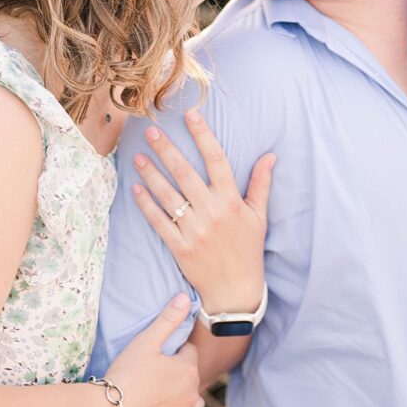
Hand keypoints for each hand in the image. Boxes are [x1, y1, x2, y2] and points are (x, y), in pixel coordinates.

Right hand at [106, 294, 203, 406]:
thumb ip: (168, 319)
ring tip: (160, 396)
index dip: (173, 352)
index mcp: (188, 369)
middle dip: (178, 375)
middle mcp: (192, 393)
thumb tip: (185, 297)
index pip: (189, 353)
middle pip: (191, 378)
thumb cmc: (125, 374)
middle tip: (152, 376)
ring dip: (183, 399)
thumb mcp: (145, 341)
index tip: (155, 357)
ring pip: (194, 403)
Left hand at [132, 111, 274, 313]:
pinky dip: (146, 205)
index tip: (190, 115)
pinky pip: (159, 222)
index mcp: (232, 201)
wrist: (235, 291)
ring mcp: (194, 230)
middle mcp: (212, 212)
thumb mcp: (259, 216)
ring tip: (137, 157)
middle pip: (185, 173)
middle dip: (167, 150)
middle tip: (150, 131)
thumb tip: (270, 156)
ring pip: (168, 195)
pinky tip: (136, 189)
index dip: (202, 135)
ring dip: (151, 174)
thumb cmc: (248, 250)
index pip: (216, 159)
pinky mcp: (179, 247)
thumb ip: (261, 184)